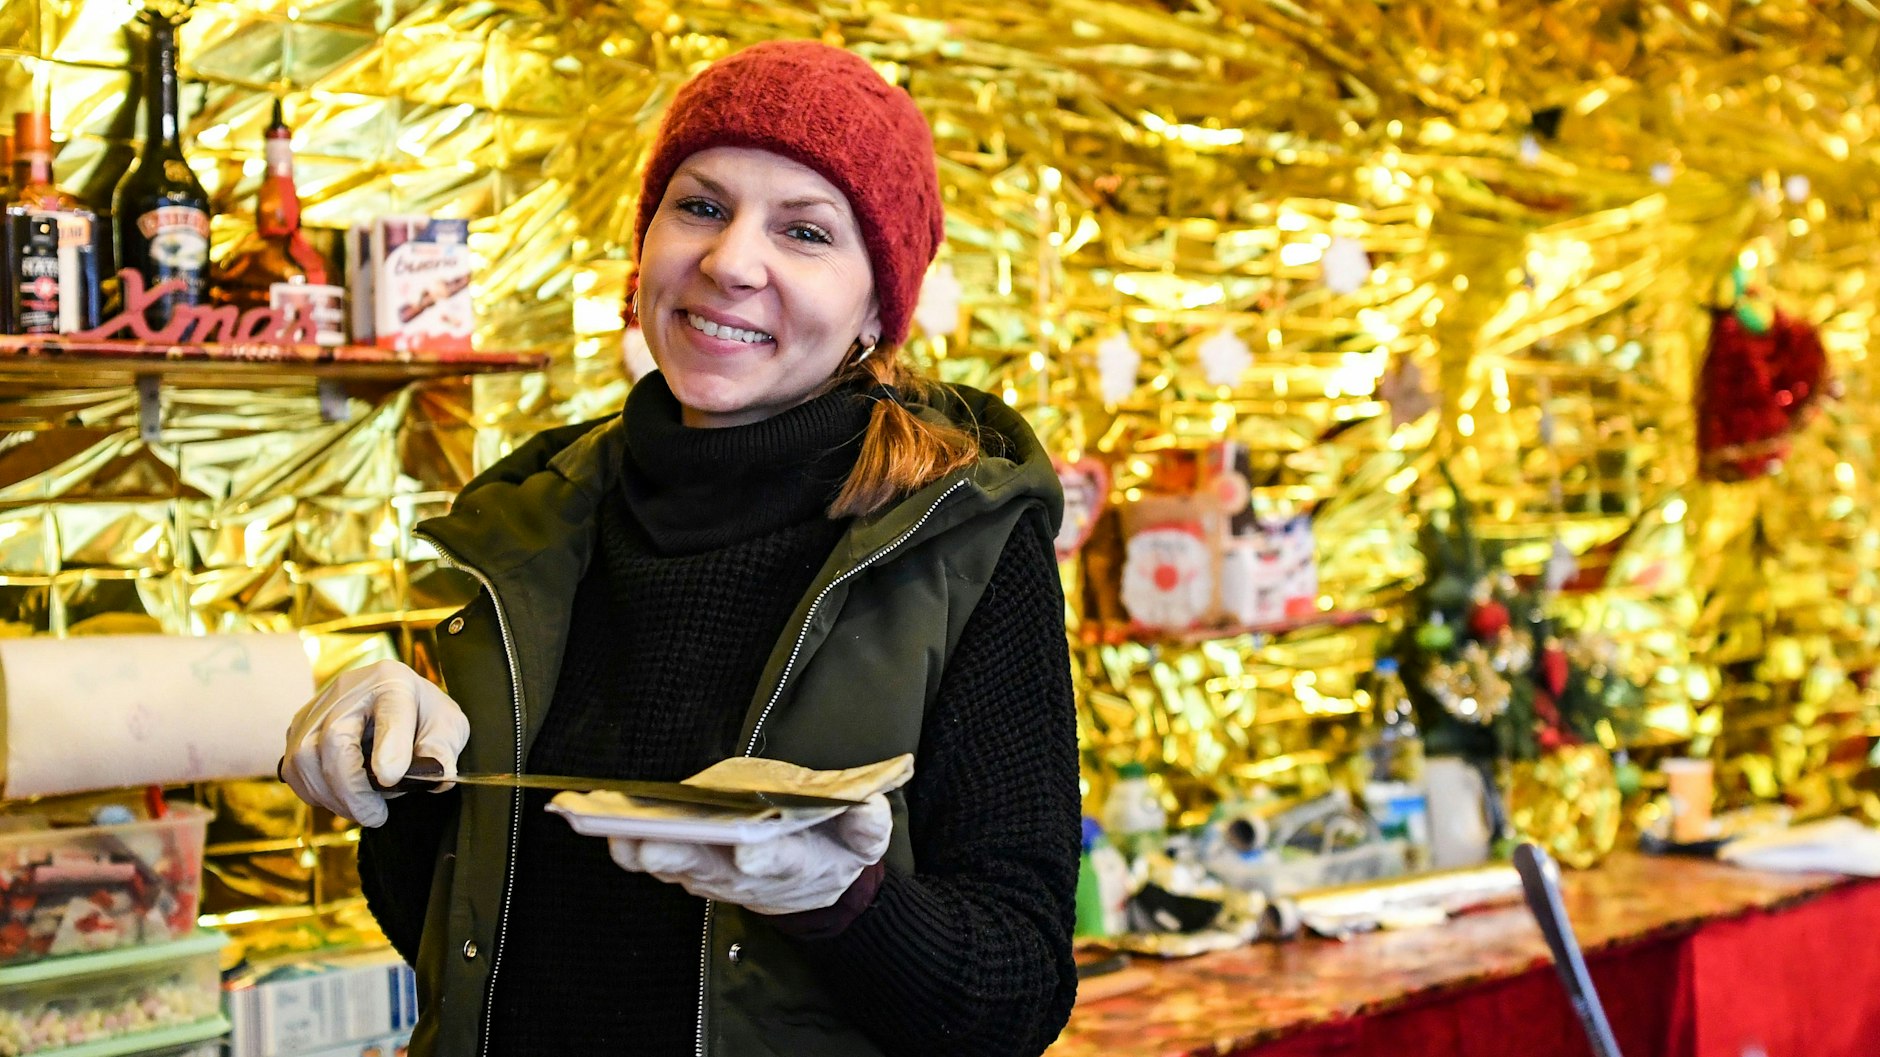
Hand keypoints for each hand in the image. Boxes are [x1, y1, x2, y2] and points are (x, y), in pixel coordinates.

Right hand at [281, 660, 470, 827]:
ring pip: (305, 757)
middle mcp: (349, 689)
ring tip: (363, 810)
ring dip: (333, 796)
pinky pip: (294, 769)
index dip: (390, 746)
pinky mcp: (298, 729)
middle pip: (334, 738)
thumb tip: (434, 774)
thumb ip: (442, 749)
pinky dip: (316, 793)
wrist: (398, 706)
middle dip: (352, 788)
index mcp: (394, 682)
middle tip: (375, 815)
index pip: (390, 710)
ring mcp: (317, 708)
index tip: (392, 778)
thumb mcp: (449, 727)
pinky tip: (342, 799)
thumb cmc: (423, 717)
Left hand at [608, 794, 892, 915]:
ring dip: (644, 853)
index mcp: (796, 864)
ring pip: (676, 868)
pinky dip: (632, 849)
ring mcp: (715, 875)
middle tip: (651, 845)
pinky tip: (608, 830)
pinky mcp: (692, 868)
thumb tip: (869, 807)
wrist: (815, 883)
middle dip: (680, 857)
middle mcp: (748, 876)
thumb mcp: (865, 838)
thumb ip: (868, 824)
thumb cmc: (834, 846)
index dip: (763, 856)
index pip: (779, 861)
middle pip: (711, 869)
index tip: (748, 848)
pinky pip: (658, 862)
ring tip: (614, 832)